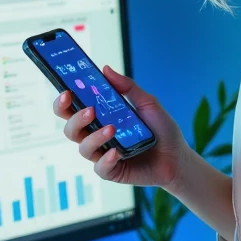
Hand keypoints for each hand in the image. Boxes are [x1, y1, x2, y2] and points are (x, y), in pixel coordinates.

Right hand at [53, 64, 189, 192]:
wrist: (178, 157)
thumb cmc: (161, 129)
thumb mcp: (148, 103)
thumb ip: (127, 87)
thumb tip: (105, 69)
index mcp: (100, 117)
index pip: (71, 110)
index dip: (63, 102)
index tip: (66, 92)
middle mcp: (96, 135)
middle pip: (70, 129)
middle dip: (75, 119)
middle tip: (90, 110)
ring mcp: (103, 154)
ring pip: (83, 148)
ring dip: (94, 138)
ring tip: (111, 130)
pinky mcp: (112, 171)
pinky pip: (100, 168)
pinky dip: (106, 159)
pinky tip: (117, 152)